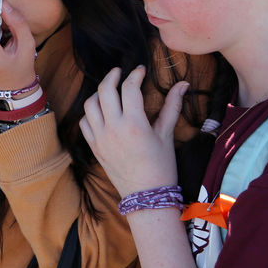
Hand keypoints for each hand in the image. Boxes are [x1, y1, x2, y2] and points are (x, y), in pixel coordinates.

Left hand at [79, 66, 188, 197]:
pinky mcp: (94, 148)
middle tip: (119, 72)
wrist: (147, 196)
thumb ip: (172, 106)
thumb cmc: (161, 166)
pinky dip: (90, 113)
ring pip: (90, 105)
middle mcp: (113, 128)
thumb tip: (183, 84)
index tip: (140, 71)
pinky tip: (101, 111)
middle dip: (112, 76)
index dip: (135, 74)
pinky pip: (84, 123)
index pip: (129, 88)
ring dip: (98, 93)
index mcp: (134, 124)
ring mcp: (100, 138)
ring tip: (109, 90)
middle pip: (105, 90)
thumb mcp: (166, 135)